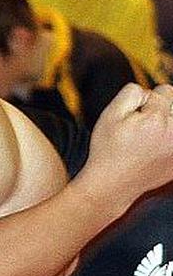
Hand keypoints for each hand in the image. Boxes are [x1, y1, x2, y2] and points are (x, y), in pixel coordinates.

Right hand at [76, 83, 172, 205]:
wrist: (112, 185)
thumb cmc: (108, 150)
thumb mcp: (110, 114)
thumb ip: (132, 92)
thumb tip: (149, 92)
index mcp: (157, 120)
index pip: (164, 90)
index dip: (145, 100)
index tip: (133, 117)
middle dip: (162, 110)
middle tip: (143, 127)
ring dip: (167, 124)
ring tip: (151, 138)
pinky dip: (167, 141)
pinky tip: (155, 149)